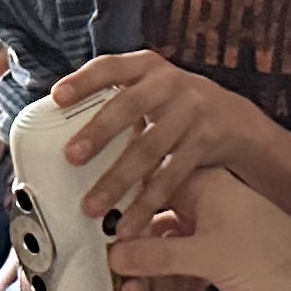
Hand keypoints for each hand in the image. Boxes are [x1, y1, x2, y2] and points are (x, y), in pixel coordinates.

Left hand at [52, 53, 272, 234]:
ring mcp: (192, 111)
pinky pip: (172, 175)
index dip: (84, 81)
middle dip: (98, 132)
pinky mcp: (206, 141)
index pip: (110, 67)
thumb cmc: (174, 109)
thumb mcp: (151, 91)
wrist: (236, 121)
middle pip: (129, 106)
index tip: (57, 97)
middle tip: (71, 158)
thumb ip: (117, 101)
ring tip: (92, 207)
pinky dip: (148, 202)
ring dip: (118, 180)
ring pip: (150, 148)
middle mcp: (170, 83)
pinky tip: (129, 223)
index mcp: (146, 67)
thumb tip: (55, 128)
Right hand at [108, 166, 290, 290]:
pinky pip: (192, 268)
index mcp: (203, 184)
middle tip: (115, 274)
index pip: (148, 185)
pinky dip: (185, 290)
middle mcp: (208, 199)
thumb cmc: (270, 257)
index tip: (95, 229)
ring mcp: (217, 227)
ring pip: (173, 248)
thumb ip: (156, 255)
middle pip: (156, 220)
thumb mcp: (205, 256)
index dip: (120, 208)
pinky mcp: (226, 254)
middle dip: (138, 252)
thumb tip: (114, 255)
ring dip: (161, 278)